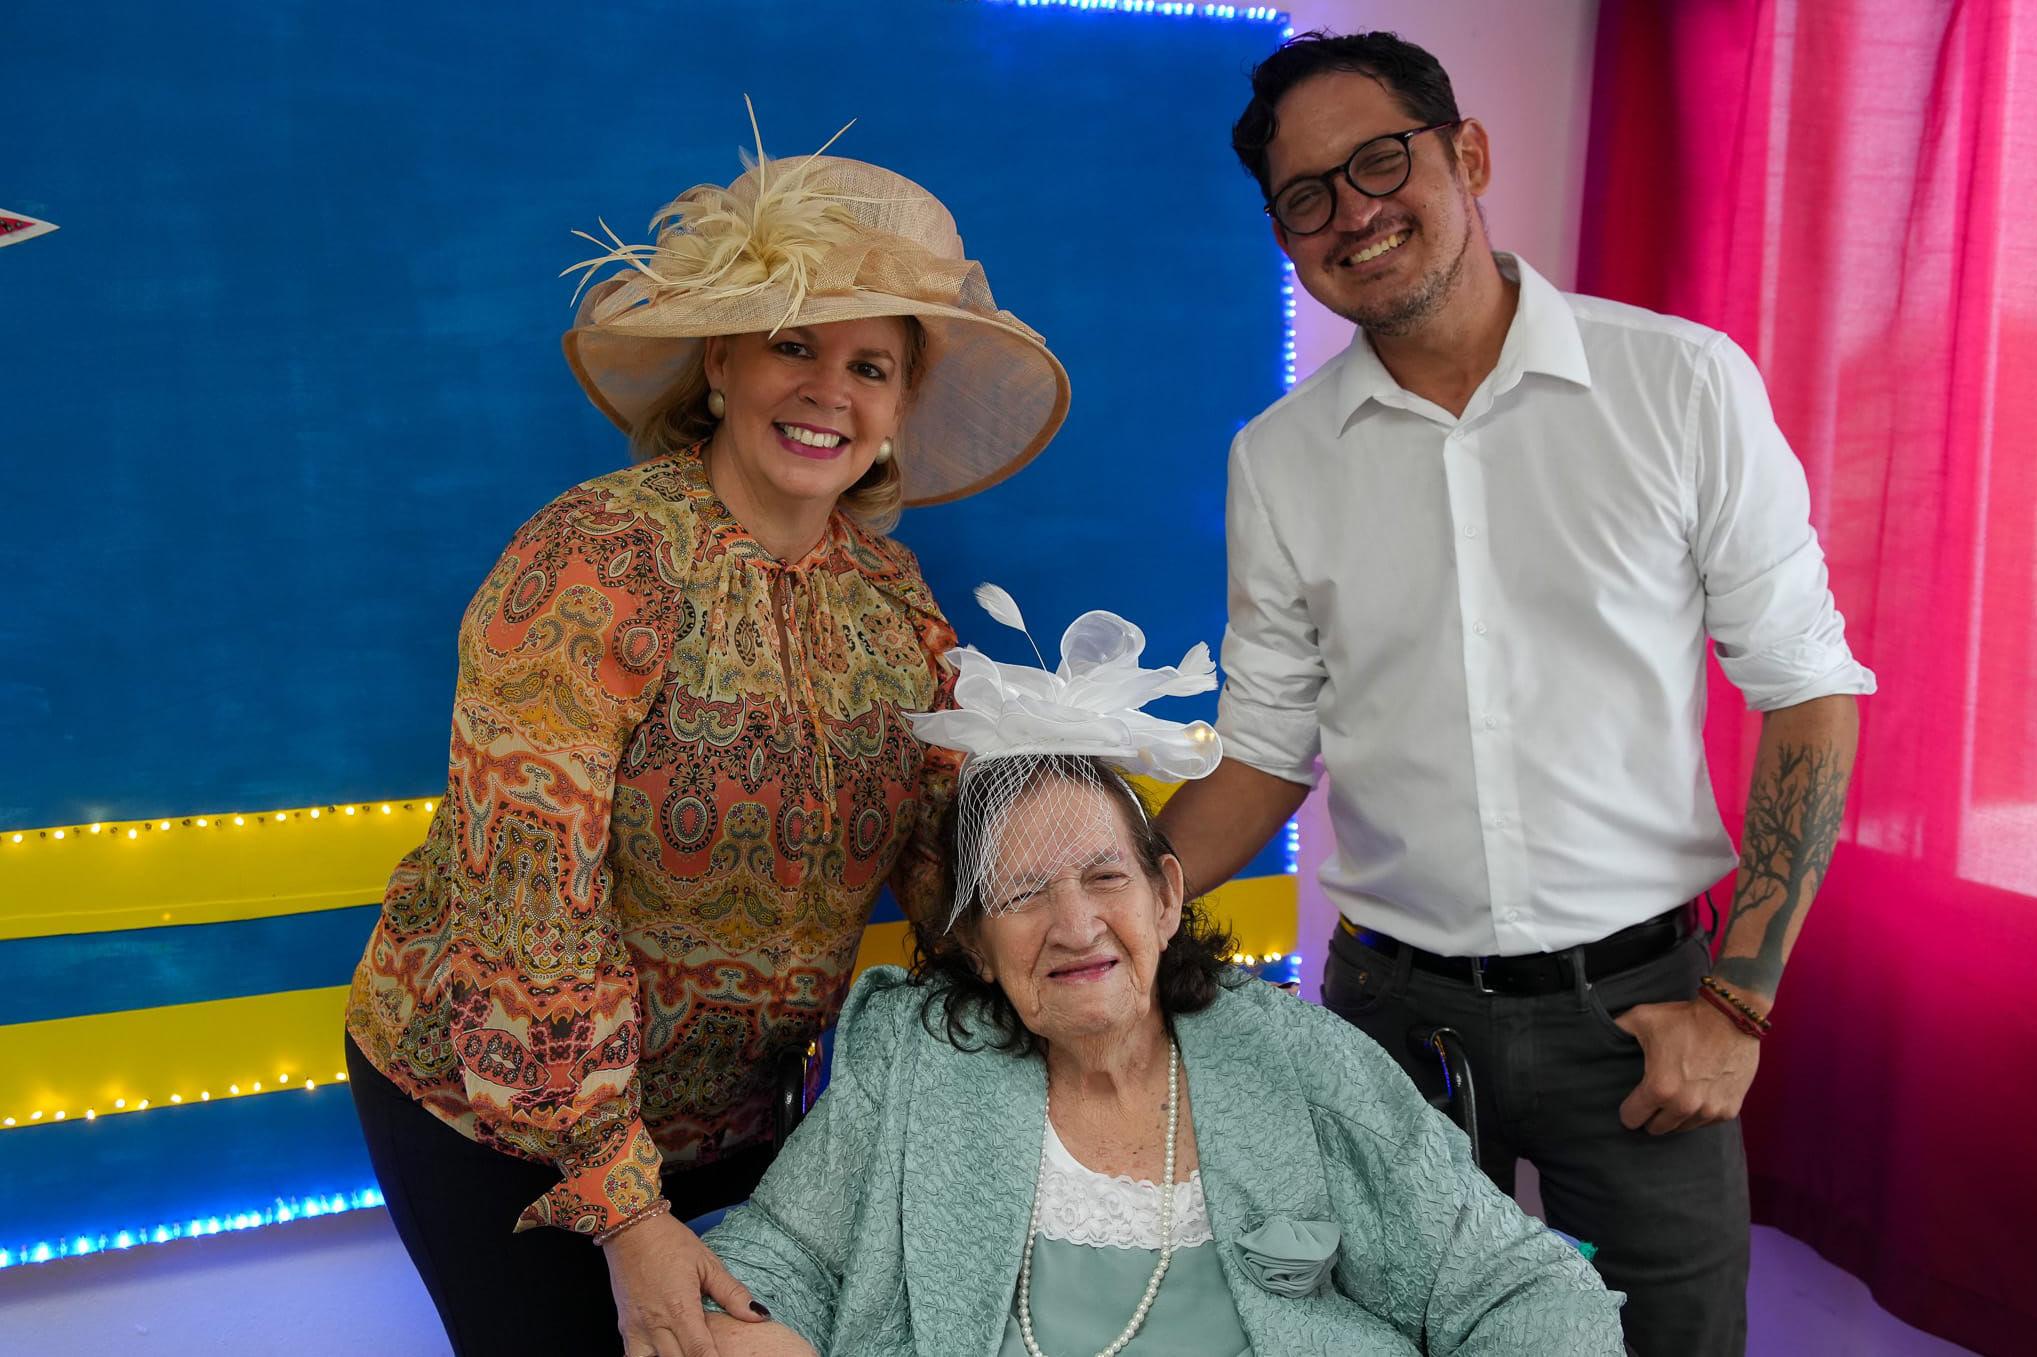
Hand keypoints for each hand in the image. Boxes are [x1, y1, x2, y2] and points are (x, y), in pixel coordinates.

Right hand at [602, 1210, 765, 1356]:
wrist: (631, 1229)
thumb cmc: (670, 1242)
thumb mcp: (707, 1263)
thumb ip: (732, 1293)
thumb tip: (758, 1314)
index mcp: (680, 1308)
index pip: (700, 1352)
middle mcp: (655, 1324)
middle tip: (713, 1351)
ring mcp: (636, 1329)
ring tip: (686, 1349)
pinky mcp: (624, 1328)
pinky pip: (634, 1356)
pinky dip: (651, 1356)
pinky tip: (666, 1350)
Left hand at [1613, 998, 1760, 1134]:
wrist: (1731, 1017)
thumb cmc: (1684, 1019)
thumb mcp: (1641, 1019)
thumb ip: (1616, 1029)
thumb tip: (1596, 1034)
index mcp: (1659, 1088)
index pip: (1632, 1118)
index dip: (1627, 1111)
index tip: (1630, 1103)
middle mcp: (1684, 1106)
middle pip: (1657, 1128)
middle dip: (1651, 1116)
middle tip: (1652, 1100)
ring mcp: (1708, 1111)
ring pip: (1682, 1128)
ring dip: (1675, 1117)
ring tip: (1674, 1096)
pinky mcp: (1728, 1110)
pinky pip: (1706, 1122)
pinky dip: (1699, 1113)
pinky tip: (1696, 1096)